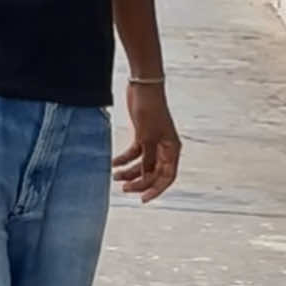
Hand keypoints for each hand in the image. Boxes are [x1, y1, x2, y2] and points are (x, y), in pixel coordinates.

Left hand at [112, 83, 181, 202]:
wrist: (142, 87)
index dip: (156, 189)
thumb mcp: (147, 138)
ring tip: (114, 176)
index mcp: (172, 149)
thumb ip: (147, 159)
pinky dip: (124, 159)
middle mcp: (165, 148)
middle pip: (154, 173)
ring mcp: (153, 142)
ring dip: (129, 172)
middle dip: (139, 182)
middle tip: (124, 188)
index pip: (167, 176)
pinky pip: (134, 153)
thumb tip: (145, 176)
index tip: (142, 199)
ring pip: (142, 165)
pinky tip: (113, 163)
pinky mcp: (142, 135)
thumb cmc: (150, 110)